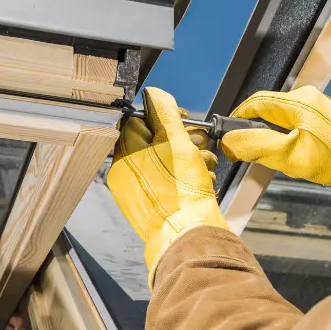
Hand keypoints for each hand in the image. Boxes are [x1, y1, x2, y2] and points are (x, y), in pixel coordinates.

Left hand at [107, 87, 226, 285]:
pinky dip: (185, 179)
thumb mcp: (175, 141)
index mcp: (125, 156)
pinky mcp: (152, 207)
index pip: (137, 121)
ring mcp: (137, 193)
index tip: (184, 119)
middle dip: (182, 139)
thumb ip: (164, 113)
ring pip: (165, 163)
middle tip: (200, 144)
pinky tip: (201, 182)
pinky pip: (167, 184)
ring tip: (205, 166)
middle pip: (153, 142)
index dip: (164, 116)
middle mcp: (126, 174)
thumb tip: (153, 93)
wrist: (190, 236)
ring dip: (189, 159)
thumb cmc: (182, 191)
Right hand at [219, 86, 330, 200]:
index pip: (255, 102)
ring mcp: (319, 105)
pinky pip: (298, 120)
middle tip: (251, 150)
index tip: (229, 135)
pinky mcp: (327, 116)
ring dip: (273, 133)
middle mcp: (307, 97)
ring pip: (283, 116)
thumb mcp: (290, 155)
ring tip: (274, 154)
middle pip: (269, 108)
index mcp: (297, 102)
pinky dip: (289, 134)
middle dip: (256, 128)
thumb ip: (257, 146)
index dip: (238, 118)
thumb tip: (229, 141)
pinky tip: (295, 151)